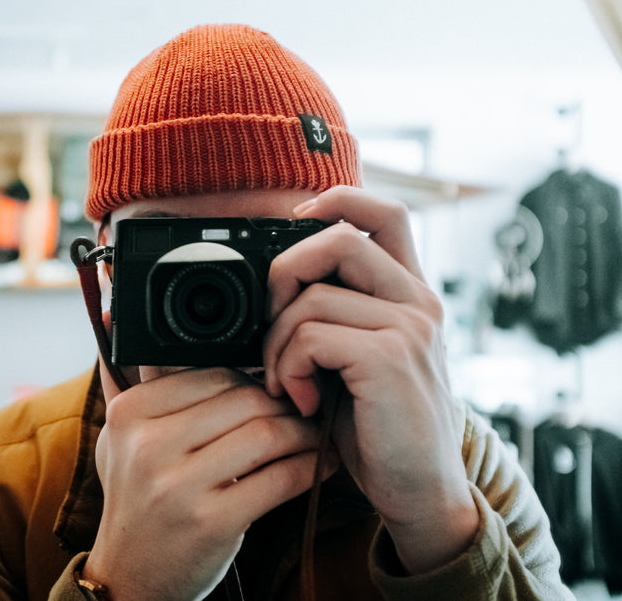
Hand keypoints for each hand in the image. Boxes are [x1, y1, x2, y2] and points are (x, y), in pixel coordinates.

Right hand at [84, 367, 337, 600]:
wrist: (130, 580)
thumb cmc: (138, 499)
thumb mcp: (124, 438)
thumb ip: (141, 382)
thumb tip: (122, 313)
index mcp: (130, 414)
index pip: (213, 372)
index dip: (256, 376)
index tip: (280, 383)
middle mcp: (148, 446)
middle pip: (245, 399)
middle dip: (287, 400)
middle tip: (311, 403)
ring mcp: (177, 486)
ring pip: (267, 433)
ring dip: (305, 431)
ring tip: (318, 432)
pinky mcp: (211, 522)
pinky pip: (280, 478)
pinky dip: (311, 467)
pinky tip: (322, 463)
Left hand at [263, 185, 477, 573]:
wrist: (420, 492)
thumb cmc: (379, 427)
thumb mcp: (357, 360)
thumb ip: (334, 316)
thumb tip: (273, 286)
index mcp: (410, 294)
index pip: (385, 213)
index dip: (337, 199)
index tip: (294, 222)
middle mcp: (418, 301)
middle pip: (337, 237)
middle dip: (283, 274)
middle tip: (271, 323)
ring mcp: (409, 327)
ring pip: (310, 297)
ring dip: (276, 343)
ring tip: (286, 381)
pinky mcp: (389, 358)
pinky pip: (310, 336)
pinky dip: (289, 369)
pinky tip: (304, 400)